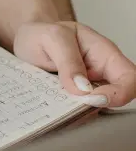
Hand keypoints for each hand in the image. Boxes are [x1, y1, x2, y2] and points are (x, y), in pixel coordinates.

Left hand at [13, 20, 135, 107]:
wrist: (26, 39)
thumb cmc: (42, 33)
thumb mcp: (52, 38)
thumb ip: (68, 60)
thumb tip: (82, 89)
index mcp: (104, 53)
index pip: (129, 77)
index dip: (118, 93)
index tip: (92, 98)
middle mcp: (102, 73)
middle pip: (117, 99)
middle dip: (96, 108)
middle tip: (70, 107)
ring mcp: (89, 88)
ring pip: (98, 111)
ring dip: (80, 114)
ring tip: (57, 108)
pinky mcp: (75, 100)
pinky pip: (79, 113)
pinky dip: (69, 116)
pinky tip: (53, 111)